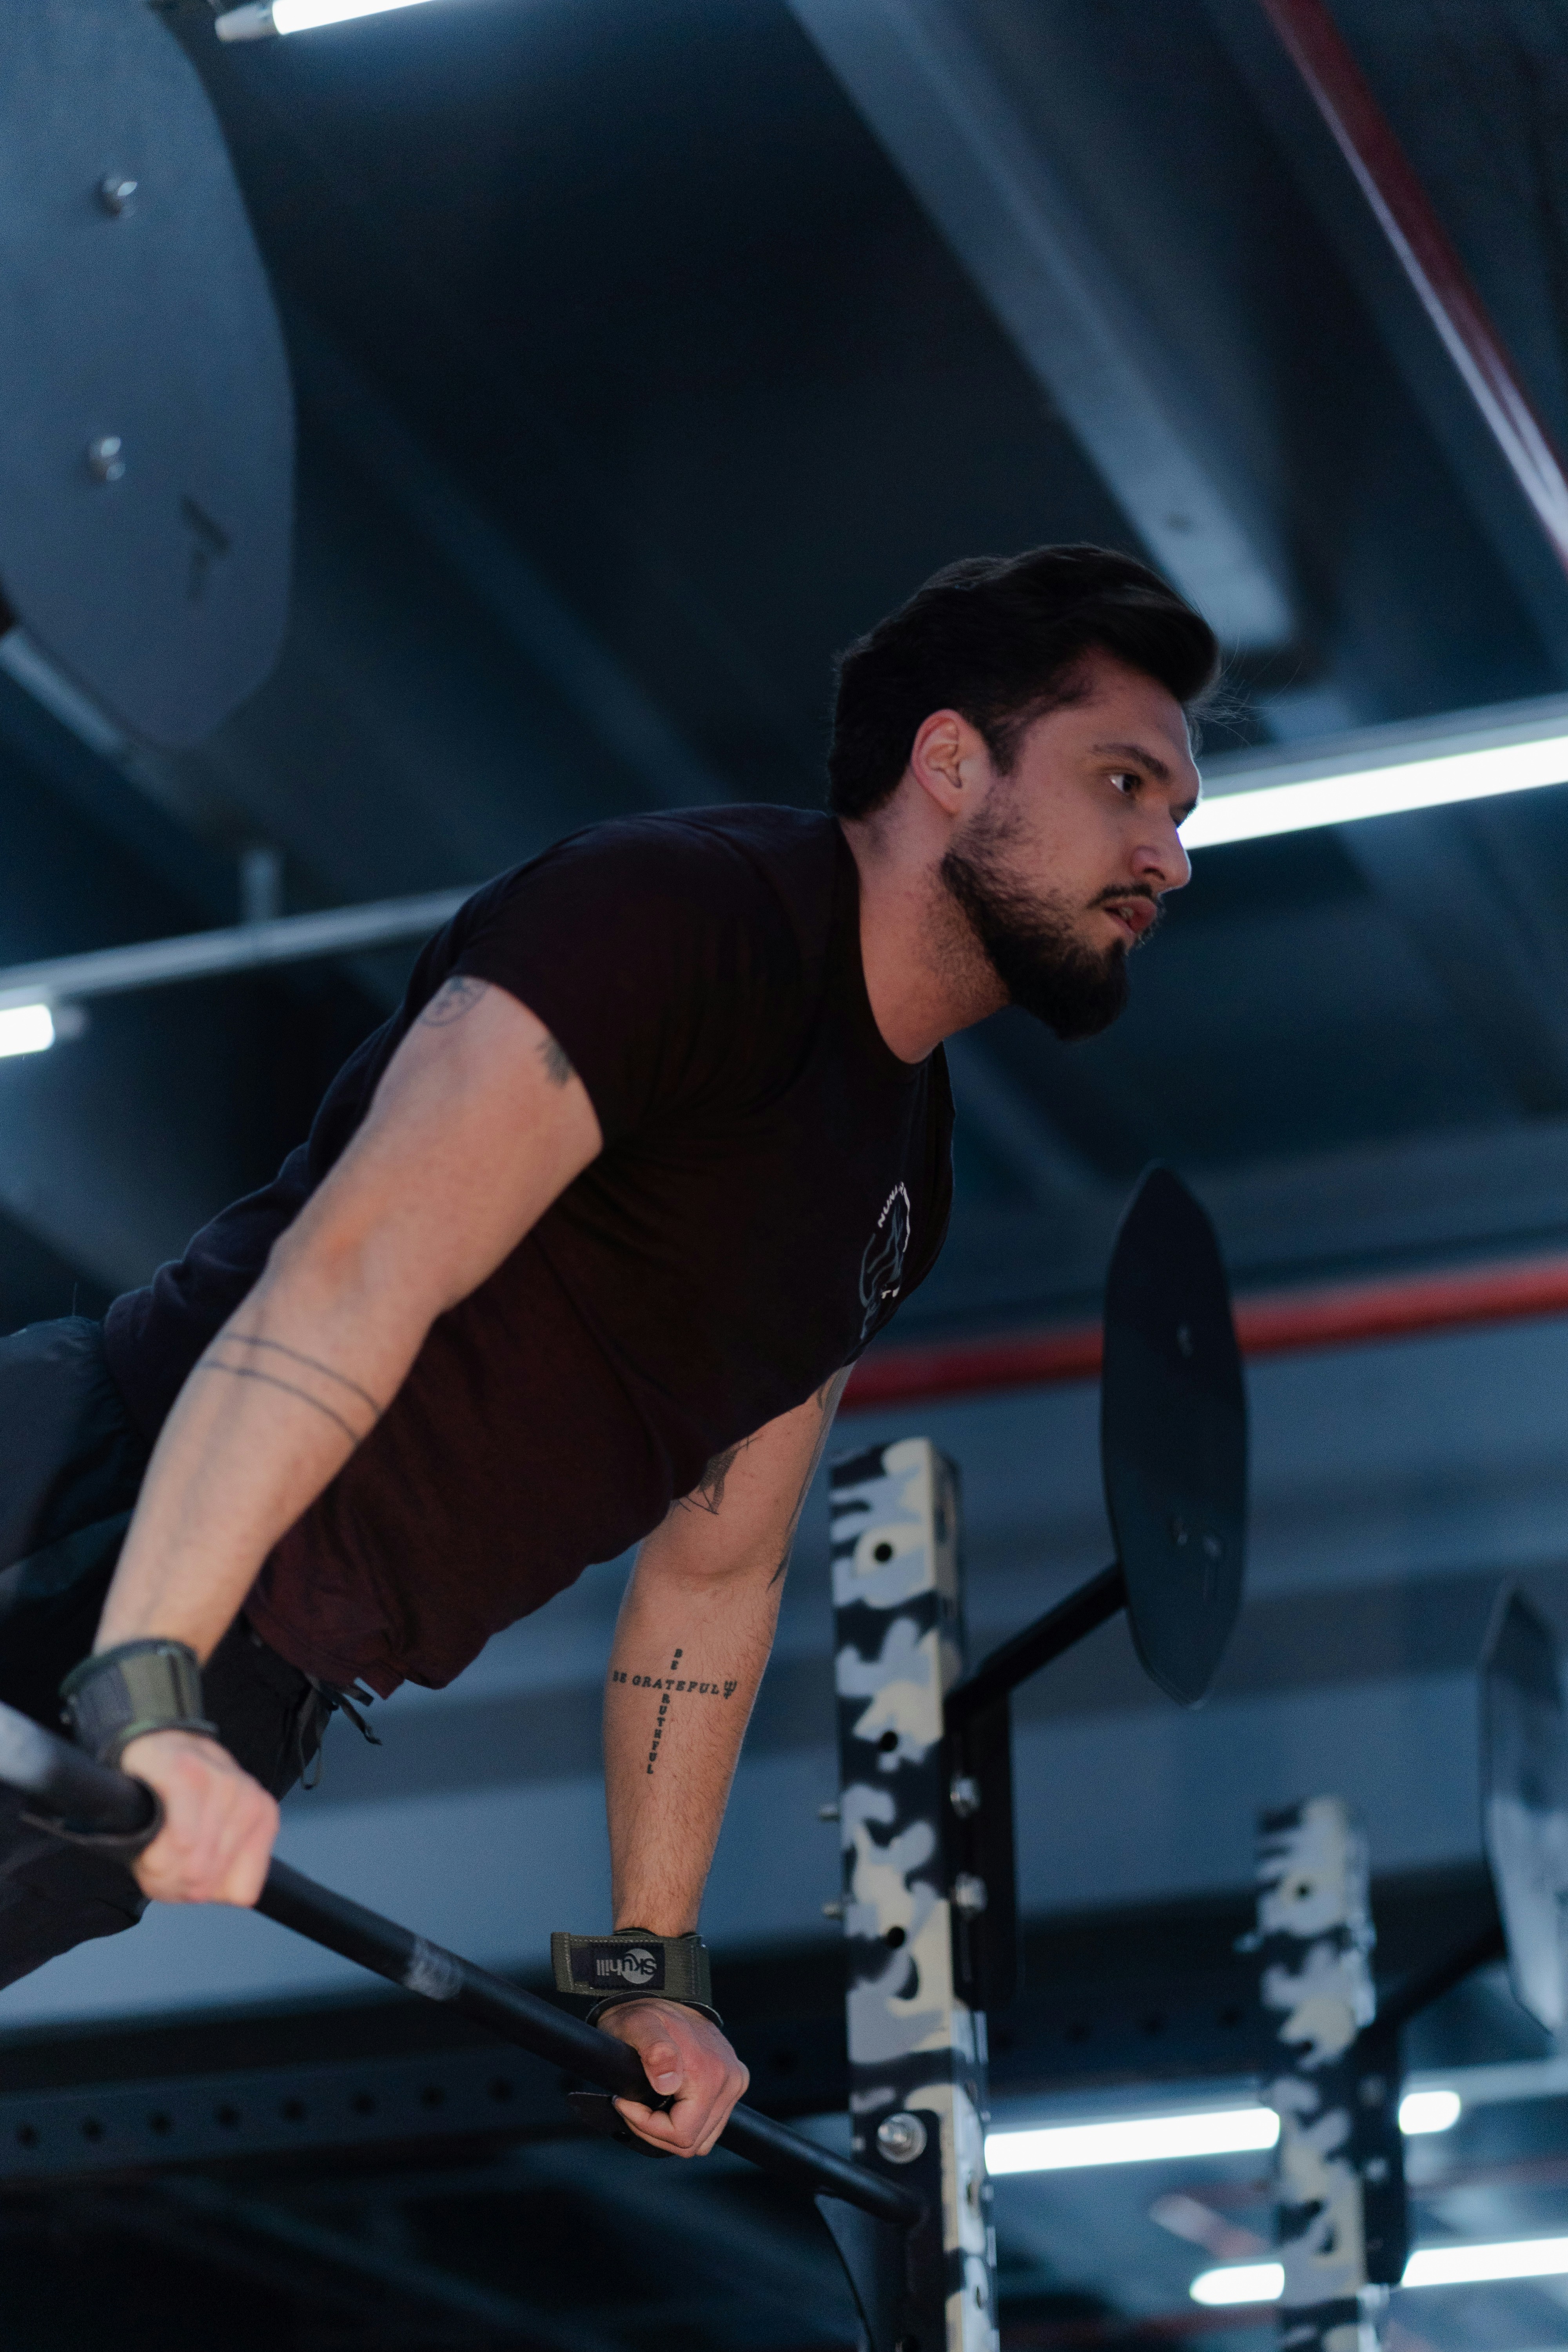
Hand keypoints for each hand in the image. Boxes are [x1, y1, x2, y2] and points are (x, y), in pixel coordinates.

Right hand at [118, 1728, 279, 1906]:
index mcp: (264, 1820)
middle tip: (160, 1857)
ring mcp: (224, 1782)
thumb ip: (216, 1879)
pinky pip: (181, 1836)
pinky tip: (150, 1832)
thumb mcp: (208, 1850)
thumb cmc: (179, 1807)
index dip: (206, 1891)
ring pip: (193, 1866)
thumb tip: (199, 1887)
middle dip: (174, 1880)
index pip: (242, 1893)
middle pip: (208, 1882)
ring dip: (159, 1866)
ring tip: (152, 1843)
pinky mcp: (188, 1772)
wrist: (154, 1752)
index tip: (186, 1871)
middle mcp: (251, 1801)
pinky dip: (159, 1848)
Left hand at [597, 1998, 749, 2156]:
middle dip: (656, 2131)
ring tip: (648, 2102)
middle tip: (633, 2104)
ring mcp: (734, 2083)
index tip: (626, 2103)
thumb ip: (654, 2050)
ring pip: (702, 2138)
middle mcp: (730, 2081)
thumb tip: (668, 2082)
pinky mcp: (733, 2084)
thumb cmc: (645, 2013)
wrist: (663, 1995)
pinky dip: (686, 2121)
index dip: (648, 2127)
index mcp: (710, 2073)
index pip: (683, 2135)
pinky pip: (710, 2124)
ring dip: (670, 2129)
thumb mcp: (638, 2026)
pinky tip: (667, 2100)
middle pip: (693, 2142)